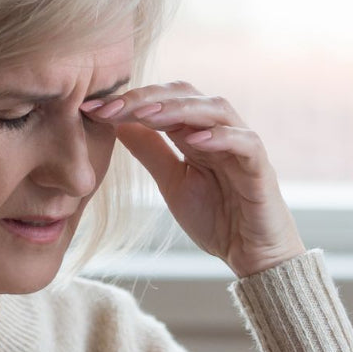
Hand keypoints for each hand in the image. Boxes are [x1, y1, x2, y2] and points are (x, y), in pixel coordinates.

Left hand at [82, 82, 304, 277]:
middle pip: (186, 95)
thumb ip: (151, 152)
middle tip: (112, 107)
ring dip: (179, 109)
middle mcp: (220, 131)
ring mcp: (242, 146)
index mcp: (196, 133)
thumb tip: (118, 123)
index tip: (91, 109)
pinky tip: (195, 140)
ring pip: (215, 109)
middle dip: (147, 98)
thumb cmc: (218, 218)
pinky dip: (222, 137)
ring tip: (147, 115)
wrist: (251, 256)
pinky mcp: (261, 168)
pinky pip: (245, 142)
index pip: (163, 102)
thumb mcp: (172, 183)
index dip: (129, 101)